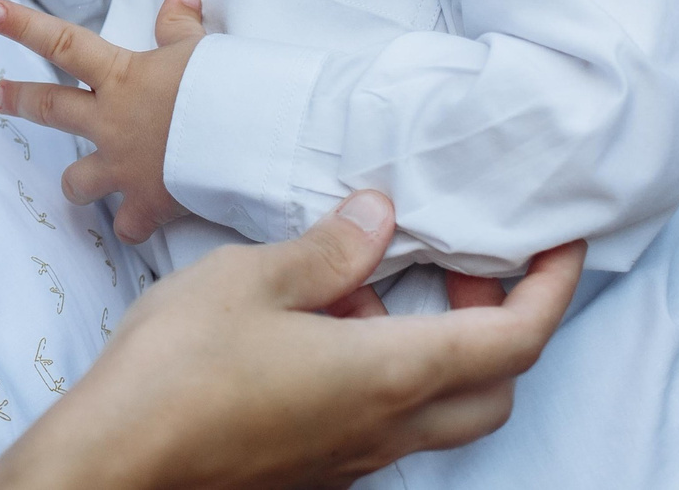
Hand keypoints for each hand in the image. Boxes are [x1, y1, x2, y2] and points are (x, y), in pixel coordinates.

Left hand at [0, 0, 204, 243]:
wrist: (246, 143)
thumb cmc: (224, 88)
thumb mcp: (200, 49)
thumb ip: (180, 26)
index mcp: (121, 77)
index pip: (62, 43)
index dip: (23, 26)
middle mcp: (111, 122)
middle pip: (52, 108)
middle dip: (20, 101)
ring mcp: (124, 168)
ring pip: (78, 182)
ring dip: (78, 183)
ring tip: (77, 185)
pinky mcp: (147, 206)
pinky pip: (127, 227)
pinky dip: (132, 226)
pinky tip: (137, 226)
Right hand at [0, 196, 585, 489]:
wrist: (116, 460)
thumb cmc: (175, 368)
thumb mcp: (249, 278)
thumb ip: (328, 248)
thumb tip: (379, 214)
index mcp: (390, 373)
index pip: (516, 338)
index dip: (553, 286)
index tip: (561, 238)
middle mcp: (389, 426)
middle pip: (498, 385)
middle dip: (509, 320)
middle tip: (474, 260)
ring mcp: (355, 455)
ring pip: (447, 410)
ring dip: (446, 346)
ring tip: (383, 282)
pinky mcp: (319, 467)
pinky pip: (391, 422)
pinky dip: (394, 370)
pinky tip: (330, 325)